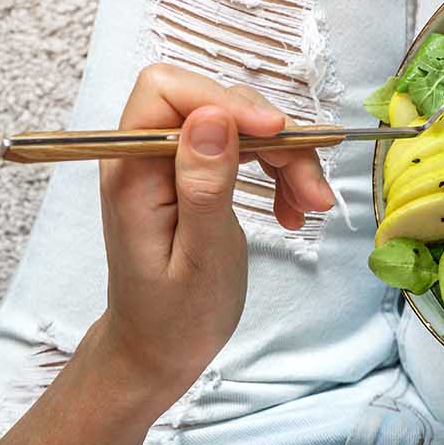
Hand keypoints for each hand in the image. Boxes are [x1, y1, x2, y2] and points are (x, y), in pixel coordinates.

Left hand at [0, 65, 334, 444]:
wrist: (158, 353)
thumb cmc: (174, 318)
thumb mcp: (199, 259)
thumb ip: (204, 186)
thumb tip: (213, 116)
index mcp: (132, 172)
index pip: (167, 91)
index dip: (224, 100)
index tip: (276, 134)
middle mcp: (148, 157)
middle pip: (216, 103)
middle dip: (273, 137)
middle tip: (311, 192)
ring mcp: (174, 164)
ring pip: (241, 124)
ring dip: (287, 157)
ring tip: (311, 207)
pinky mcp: (199, 175)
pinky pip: (248, 148)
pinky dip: (281, 172)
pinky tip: (292, 210)